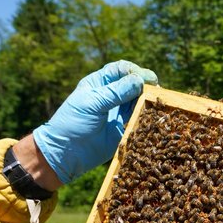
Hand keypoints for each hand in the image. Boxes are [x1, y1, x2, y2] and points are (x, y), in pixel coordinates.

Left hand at [33, 60, 157, 184]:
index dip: (135, 71)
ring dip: (147, 101)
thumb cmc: (73, 123)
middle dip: (145, 85)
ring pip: (138, 101)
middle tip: (155, 90)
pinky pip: (138, 119)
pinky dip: (145, 116)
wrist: (67, 152)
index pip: (121, 70)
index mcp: (99, 83)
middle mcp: (111, 95)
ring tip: (154, 103)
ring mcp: (118, 112)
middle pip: (133, 84)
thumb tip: (140, 81)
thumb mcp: (93, 103)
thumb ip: (116, 92)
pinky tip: (150, 115)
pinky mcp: (124, 128)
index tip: (146, 78)